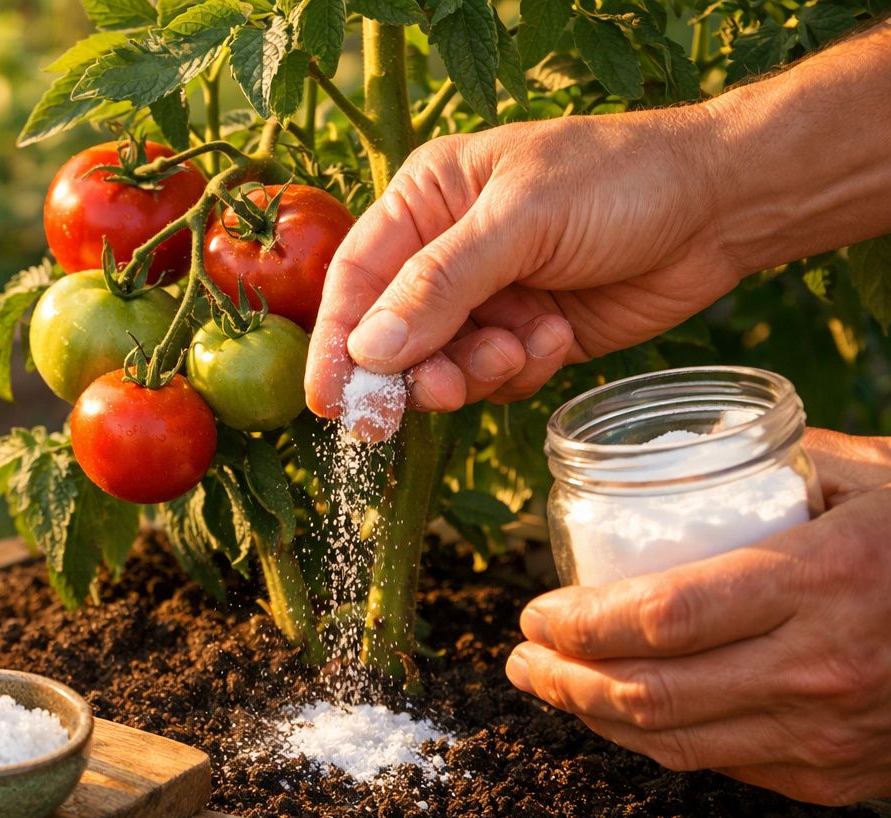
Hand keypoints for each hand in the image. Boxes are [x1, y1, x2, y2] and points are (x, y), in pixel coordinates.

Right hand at [305, 107, 737, 439]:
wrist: (721, 204)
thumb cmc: (620, 181)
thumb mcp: (521, 222)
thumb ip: (441, 286)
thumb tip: (368, 352)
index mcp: (426, 200)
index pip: (356, 279)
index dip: (337, 342)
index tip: (331, 401)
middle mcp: (445, 251)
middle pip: (391, 335)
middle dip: (416, 369)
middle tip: (441, 392)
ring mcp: (488, 297)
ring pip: (443, 366)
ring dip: (477, 371)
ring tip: (521, 349)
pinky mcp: (527, 335)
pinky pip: (495, 379)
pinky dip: (522, 369)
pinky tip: (559, 336)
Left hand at [505, 429, 890, 805]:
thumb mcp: (875, 475)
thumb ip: (779, 465)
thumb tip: (685, 455)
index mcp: (822, 580)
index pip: (659, 619)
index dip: (577, 626)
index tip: (533, 612)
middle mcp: (821, 667)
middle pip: (650, 693)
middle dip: (562, 680)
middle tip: (522, 657)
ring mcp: (831, 733)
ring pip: (676, 743)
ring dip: (595, 718)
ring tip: (552, 686)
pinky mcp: (839, 775)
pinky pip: (722, 765)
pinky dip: (659, 741)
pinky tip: (625, 712)